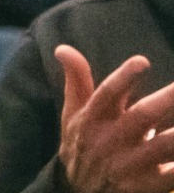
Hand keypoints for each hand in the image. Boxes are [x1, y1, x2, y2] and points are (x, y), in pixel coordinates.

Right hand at [56, 46, 173, 192]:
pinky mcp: (144, 187)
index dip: (124, 77)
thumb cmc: (81, 145)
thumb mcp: (72, 114)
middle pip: (141, 116)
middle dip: (166, 100)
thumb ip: (76, 80)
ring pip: (162, 147)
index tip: (142, 61)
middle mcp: (109, 141)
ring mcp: (128, 166)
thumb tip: (63, 47)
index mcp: (91, 119)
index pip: (106, 94)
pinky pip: (170, 177)